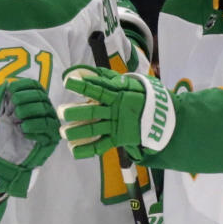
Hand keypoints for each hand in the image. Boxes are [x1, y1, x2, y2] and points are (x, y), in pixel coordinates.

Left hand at [0, 78, 58, 196]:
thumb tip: (6, 84)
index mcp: (29, 101)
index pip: (34, 86)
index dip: (24, 86)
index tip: (11, 90)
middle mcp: (41, 110)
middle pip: (40, 96)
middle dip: (26, 98)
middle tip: (15, 107)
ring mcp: (47, 123)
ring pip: (46, 110)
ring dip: (31, 111)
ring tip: (18, 119)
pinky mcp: (50, 138)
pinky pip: (49, 128)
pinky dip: (36, 126)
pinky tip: (24, 130)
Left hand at [59, 66, 174, 159]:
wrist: (161, 115)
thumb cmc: (138, 94)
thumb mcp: (127, 82)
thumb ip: (105, 77)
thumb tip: (81, 72)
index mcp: (116, 94)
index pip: (97, 88)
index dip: (83, 85)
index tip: (67, 81)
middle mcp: (115, 110)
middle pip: (92, 111)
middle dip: (75, 112)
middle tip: (61, 112)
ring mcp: (116, 126)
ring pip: (93, 130)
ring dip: (77, 132)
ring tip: (63, 133)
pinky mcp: (118, 139)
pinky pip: (100, 146)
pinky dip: (86, 150)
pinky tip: (72, 150)